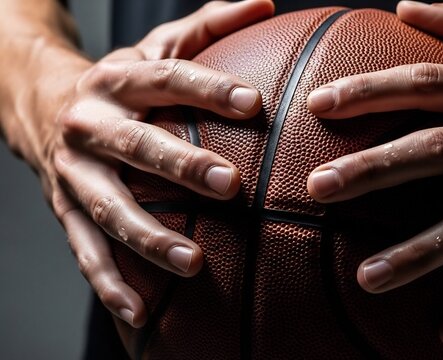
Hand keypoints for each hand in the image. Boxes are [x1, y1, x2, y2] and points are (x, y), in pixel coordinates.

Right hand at [37, 0, 273, 326]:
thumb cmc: (120, 80)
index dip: (209, 90)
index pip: (168, 80)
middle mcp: (92, 125)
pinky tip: (141, 312)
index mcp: (119, 80)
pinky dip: (110, 283)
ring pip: (109, 207)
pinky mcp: (64, 209)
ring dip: (148, 237)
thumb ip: (209, 25)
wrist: (38, 103)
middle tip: (230, 186)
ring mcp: (74, 173)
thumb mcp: (156, 47)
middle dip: (182, 167)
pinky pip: (86, 250)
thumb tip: (266, 2)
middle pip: (138, 146)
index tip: (253, 106)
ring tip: (192, 263)